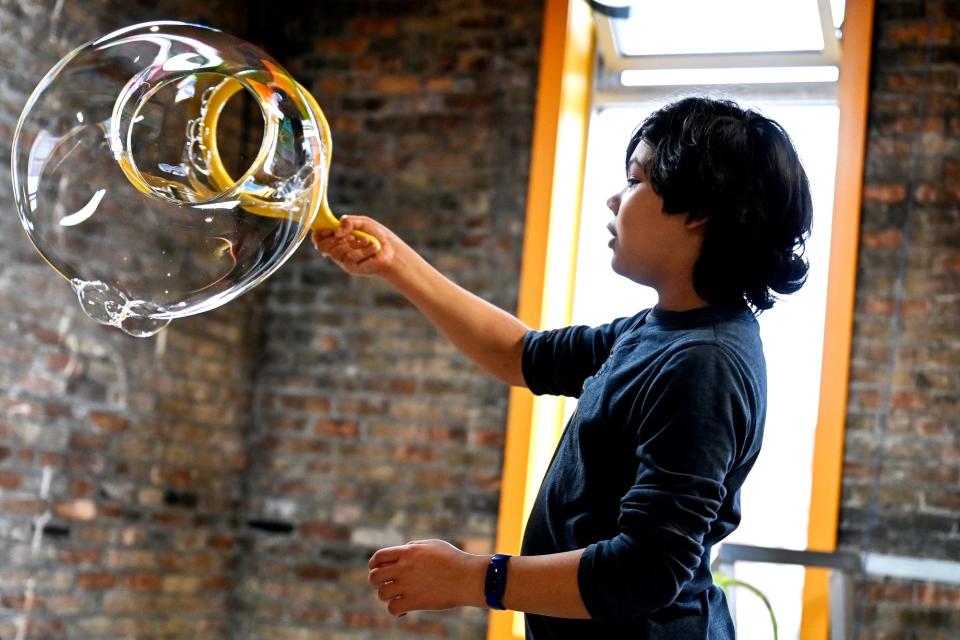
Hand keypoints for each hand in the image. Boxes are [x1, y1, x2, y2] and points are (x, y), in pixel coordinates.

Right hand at [312, 215, 396, 275]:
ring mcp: (342, 260)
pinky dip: (363, 250)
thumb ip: (349, 222)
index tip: (330, 230)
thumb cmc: (377, 235)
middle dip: (335, 239)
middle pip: (322, 246)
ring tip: (367, 240)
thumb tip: (337, 230)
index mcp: (336, 237)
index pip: (318, 238)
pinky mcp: (351, 268)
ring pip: (337, 251)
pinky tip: (373, 248)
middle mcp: (337, 250)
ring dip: (354, 243)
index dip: (319, 234)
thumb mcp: (363, 222)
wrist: (392, 250)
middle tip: (351, 236)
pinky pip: (350, 257)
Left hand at [368, 539, 487, 616]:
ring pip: (382, 594)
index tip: (377, 569)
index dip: (374, 564)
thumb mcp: (432, 545)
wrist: (468, 577)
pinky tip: (406, 609)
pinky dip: (397, 611)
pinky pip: (393, 609)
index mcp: (408, 552)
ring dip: (388, 596)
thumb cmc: (454, 560)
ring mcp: (408, 585)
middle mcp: (404, 567)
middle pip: (374, 576)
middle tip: (387, 585)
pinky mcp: (414, 602)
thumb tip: (402, 551)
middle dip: (376, 581)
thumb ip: (413, 547)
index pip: (378, 557)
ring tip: (399, 597)